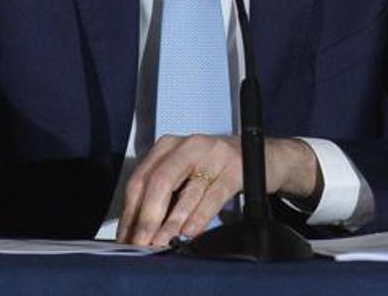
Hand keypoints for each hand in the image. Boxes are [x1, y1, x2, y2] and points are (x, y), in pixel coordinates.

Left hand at [117, 134, 319, 246]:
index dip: (131, 211)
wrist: (261, 155)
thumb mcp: (184, 174)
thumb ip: (162, 197)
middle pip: (159, 181)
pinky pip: (213, 195)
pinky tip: (190, 232)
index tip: (126, 237)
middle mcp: (188, 145)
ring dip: (172, 222)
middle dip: (147, 216)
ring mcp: (213, 154)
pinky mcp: (234, 168)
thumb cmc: (215, 169)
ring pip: (186, 191)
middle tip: (141, 243)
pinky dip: (199, 216)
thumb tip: (136, 231)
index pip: (141, 179)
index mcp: (168, 146)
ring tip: (162, 242)